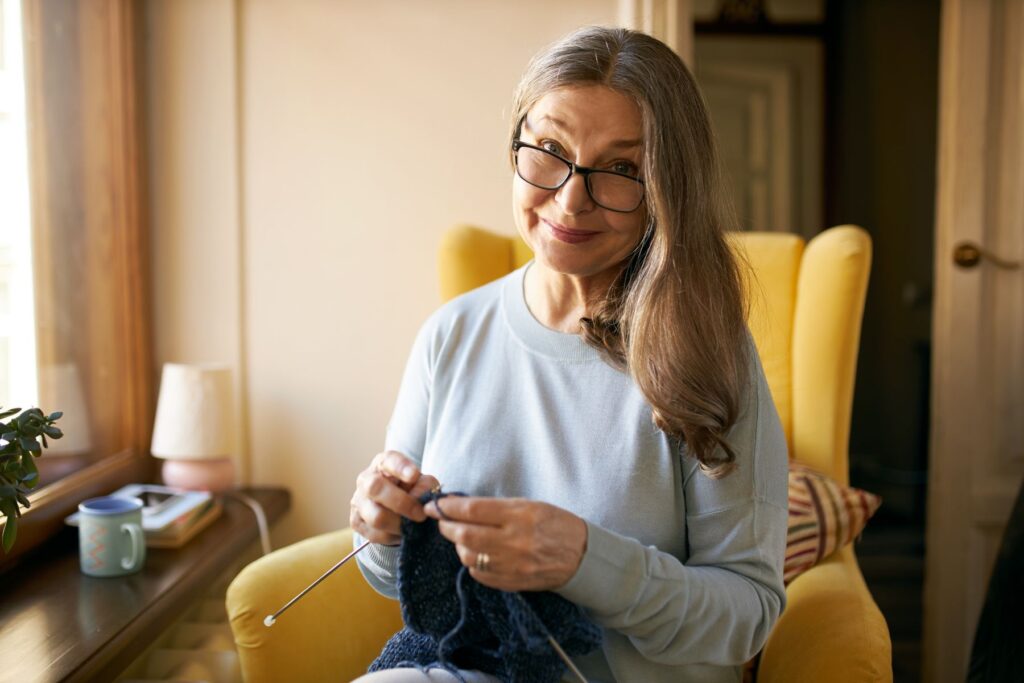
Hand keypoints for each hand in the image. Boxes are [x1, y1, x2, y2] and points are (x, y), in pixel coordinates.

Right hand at [350, 451, 438, 545]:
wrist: (394, 508)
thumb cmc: (410, 490)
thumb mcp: (422, 483)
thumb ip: (425, 486)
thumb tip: (421, 500)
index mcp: (383, 463)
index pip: (388, 460)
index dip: (401, 467)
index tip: (414, 475)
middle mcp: (366, 479)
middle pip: (375, 488)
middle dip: (402, 503)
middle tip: (420, 514)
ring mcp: (358, 500)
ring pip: (376, 516)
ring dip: (400, 524)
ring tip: (413, 526)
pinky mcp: (356, 521)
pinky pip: (375, 534)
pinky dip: (393, 536)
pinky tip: (402, 532)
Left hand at [424, 496, 587, 591]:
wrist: (582, 555)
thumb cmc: (556, 524)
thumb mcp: (530, 505)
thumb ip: (497, 507)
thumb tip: (462, 507)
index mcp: (520, 515)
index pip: (473, 509)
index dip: (448, 507)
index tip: (436, 505)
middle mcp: (514, 540)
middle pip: (465, 534)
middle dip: (446, 526)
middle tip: (441, 521)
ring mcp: (513, 565)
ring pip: (469, 556)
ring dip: (459, 546)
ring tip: (461, 538)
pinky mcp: (513, 582)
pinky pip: (480, 574)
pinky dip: (472, 563)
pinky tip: (476, 554)